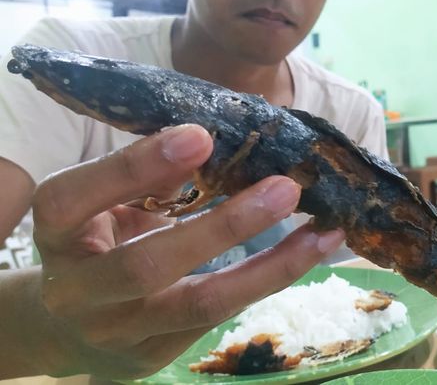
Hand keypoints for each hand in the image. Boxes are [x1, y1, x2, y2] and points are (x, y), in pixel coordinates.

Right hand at [24, 125, 344, 377]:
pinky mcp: (153, 357)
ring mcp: (117, 333)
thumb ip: (147, 176)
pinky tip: (310, 252)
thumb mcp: (103, 201)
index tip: (200, 134)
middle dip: (224, 226)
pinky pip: (219, 318)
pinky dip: (269, 281)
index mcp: (56, 233)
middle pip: (147, 266)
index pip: (78, 196)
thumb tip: (213, 140)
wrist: (64, 324)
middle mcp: (78, 291)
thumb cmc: (94, 240)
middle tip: (285, 189)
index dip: (135, 166)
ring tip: (324, 232)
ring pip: (200, 304)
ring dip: (271, 267)